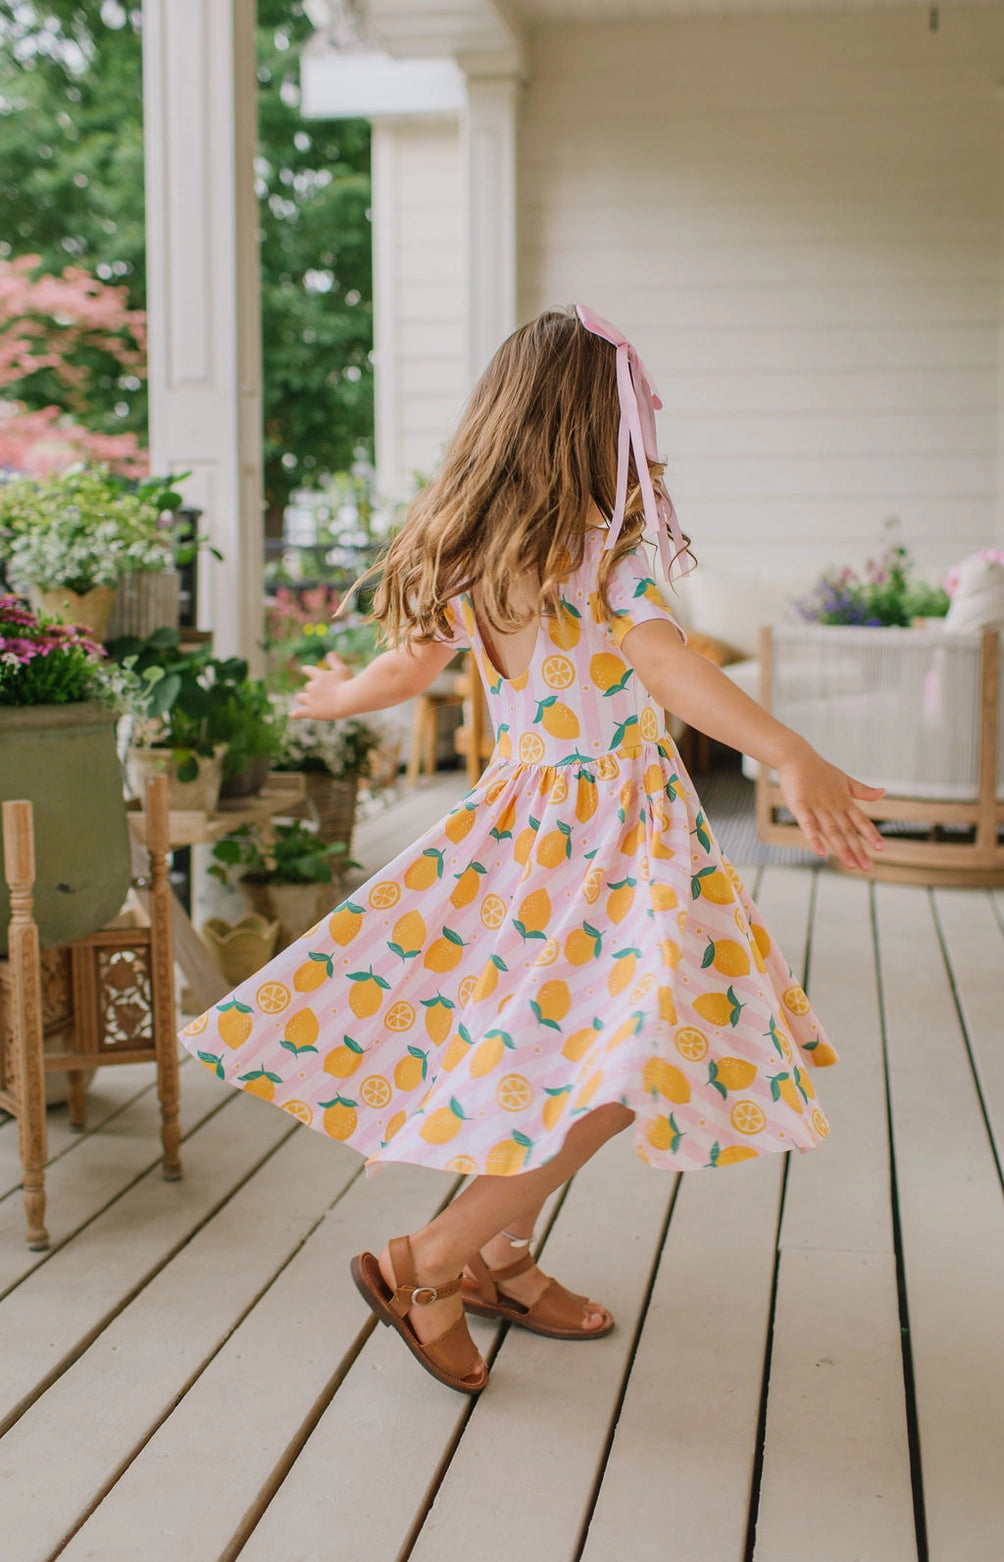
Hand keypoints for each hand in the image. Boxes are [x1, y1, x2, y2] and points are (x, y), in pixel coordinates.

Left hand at [291, 651, 352, 720]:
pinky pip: (300, 712)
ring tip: (303, 699)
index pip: (309, 670)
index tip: (304, 669)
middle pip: (308, 686)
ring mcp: (311, 700)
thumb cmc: (347, 684)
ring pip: (301, 697)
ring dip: (302, 697)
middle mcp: (313, 687)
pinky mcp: (312, 711)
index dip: (307, 670)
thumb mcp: (343, 670)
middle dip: (311, 688)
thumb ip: (335, 661)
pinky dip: (295, 713)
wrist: (347, 700)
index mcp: (319, 676)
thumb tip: (330, 653)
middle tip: (318, 691)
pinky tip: (292, 714)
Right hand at [775, 744, 884, 872]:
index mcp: (844, 801)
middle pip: (848, 831)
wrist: (796, 756)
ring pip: (832, 832)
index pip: (861, 820)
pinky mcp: (800, 807)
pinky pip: (808, 826)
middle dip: (858, 850)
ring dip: (842, 849)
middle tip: (867, 868)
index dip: (871, 834)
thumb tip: (883, 793)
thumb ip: (863, 791)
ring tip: (851, 865)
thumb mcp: (844, 780)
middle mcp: (833, 806)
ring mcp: (817, 807)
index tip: (881, 848)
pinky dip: (815, 839)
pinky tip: (821, 853)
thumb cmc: (819, 770)